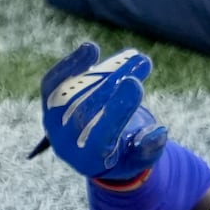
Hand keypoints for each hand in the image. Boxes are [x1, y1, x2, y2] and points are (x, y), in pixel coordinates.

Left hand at [37, 44, 165, 180]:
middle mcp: (65, 143)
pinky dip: (72, 64)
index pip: (100, 135)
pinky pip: (53, 82)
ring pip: (73, 93)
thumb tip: (159, 132)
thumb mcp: (140, 158)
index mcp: (89, 160)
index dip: (117, 108)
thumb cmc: (124, 154)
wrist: (97, 151)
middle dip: (114, 82)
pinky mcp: (50, 104)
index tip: (134, 83)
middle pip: (86, 109)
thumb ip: (148, 149)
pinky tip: (91, 49)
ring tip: (131, 56)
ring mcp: (53, 122)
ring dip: (103, 71)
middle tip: (141, 62)